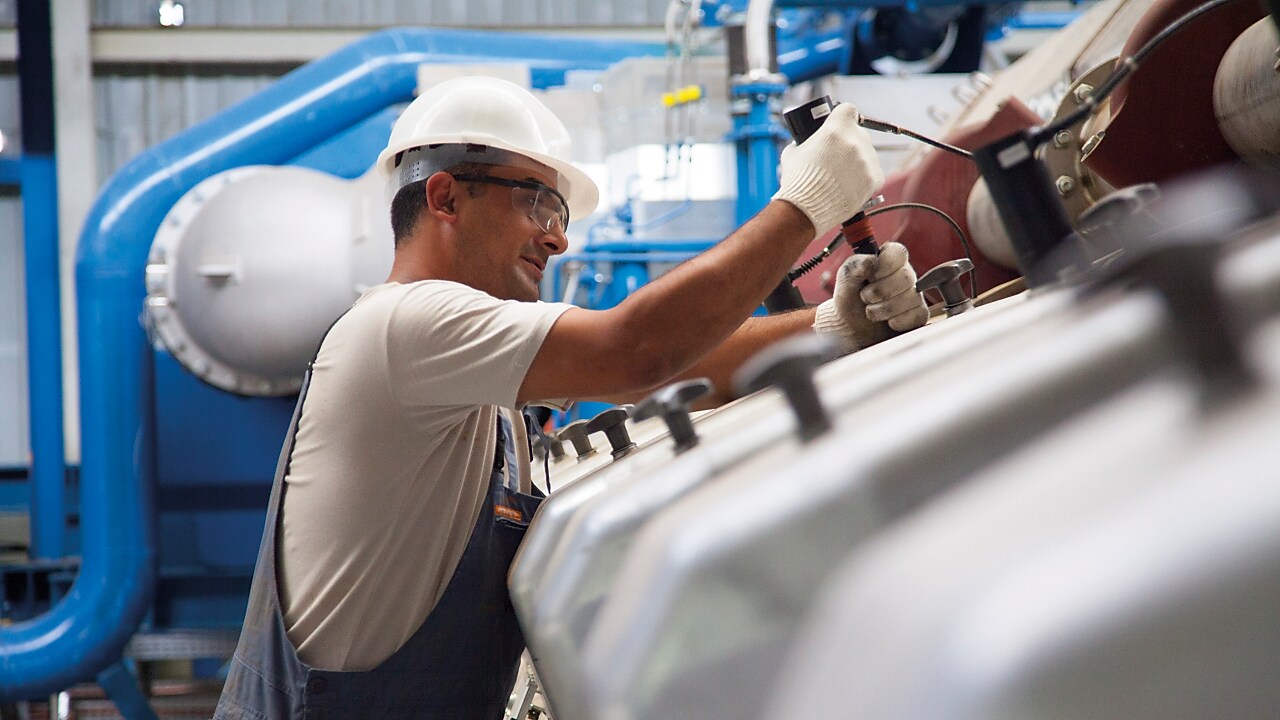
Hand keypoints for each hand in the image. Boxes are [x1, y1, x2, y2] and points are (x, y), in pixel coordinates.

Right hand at [772, 104, 883, 236]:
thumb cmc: (797, 181)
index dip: (843, 116)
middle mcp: (855, 141)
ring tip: (840, 176)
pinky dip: (865, 176)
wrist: (805, 210)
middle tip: (837, 156)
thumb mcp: (793, 153)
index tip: (840, 123)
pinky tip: (851, 184)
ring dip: (858, 159)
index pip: (848, 109)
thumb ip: (805, 142)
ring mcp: (867, 160)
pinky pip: (874, 171)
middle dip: (849, 141)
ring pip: (867, 152)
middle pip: (859, 132)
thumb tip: (809, 142)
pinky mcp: (874, 178)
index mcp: (835, 129)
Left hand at [813, 242, 928, 352]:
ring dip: (884, 309)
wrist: (852, 331)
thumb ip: (854, 267)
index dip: (884, 265)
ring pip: (911, 297)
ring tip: (871, 312)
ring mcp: (914, 294)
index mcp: (887, 261)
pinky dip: (898, 322)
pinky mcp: (919, 314)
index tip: (870, 277)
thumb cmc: (850, 302)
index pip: (898, 252)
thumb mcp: (845, 282)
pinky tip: (888, 322)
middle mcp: (904, 275)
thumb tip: (871, 260)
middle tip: (865, 298)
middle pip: (906, 276)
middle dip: (879, 291)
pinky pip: (918, 315)